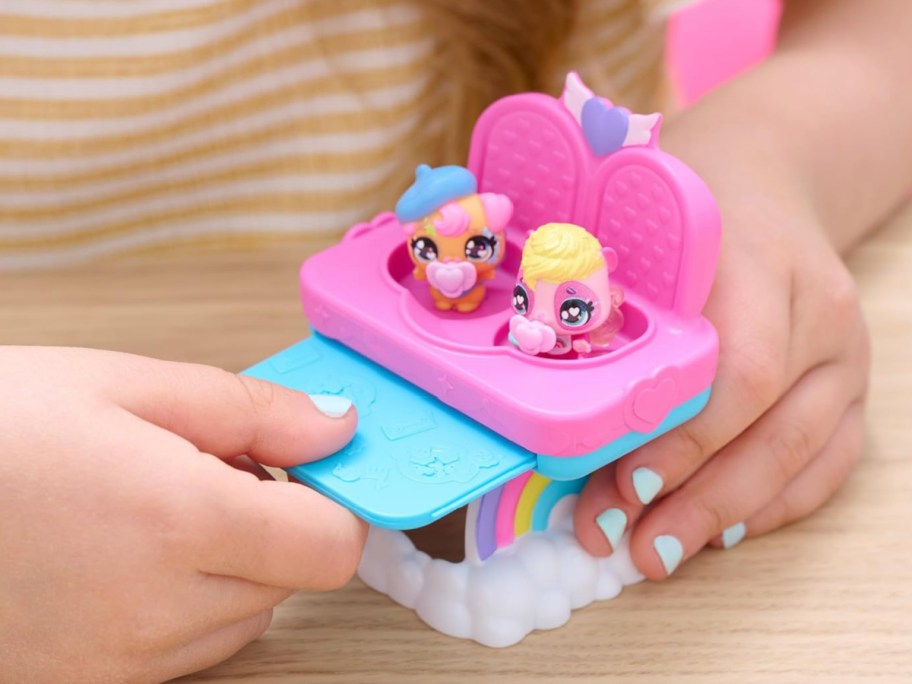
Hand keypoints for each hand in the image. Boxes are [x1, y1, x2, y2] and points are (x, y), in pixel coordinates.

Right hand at [0, 347, 365, 682]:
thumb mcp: (127, 385)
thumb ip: (252, 410)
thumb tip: (338, 426)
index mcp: (180, 521)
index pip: (331, 547)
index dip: (337, 502)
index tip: (317, 468)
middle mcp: (159, 608)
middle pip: (292, 577)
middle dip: (275, 520)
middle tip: (208, 467)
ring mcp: (123, 660)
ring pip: (245, 614)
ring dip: (232, 562)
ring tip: (154, 507)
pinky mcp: (94, 682)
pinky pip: (189, 645)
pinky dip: (186, 601)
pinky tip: (126, 553)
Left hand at [574, 160, 869, 578]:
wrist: (767, 174)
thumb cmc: (689, 201)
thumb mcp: (643, 225)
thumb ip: (609, 296)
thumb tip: (551, 405)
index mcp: (764, 262)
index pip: (739, 370)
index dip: (681, 440)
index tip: (620, 487)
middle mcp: (821, 312)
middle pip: (771, 427)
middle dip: (696, 499)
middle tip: (630, 546)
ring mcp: (846, 353)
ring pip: (804, 456)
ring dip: (727, 516)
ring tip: (660, 555)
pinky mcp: (853, 383)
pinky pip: (830, 462)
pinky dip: (775, 506)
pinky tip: (721, 532)